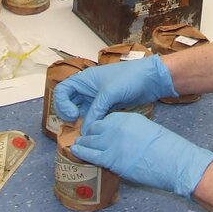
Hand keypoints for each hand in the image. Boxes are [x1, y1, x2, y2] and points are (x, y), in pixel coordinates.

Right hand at [53, 55, 177, 130]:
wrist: (151, 79)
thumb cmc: (129, 78)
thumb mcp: (109, 94)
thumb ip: (95, 112)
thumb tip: (84, 132)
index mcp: (84, 79)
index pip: (62, 91)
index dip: (61, 104)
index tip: (73, 115)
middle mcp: (87, 89)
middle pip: (68, 102)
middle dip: (68, 114)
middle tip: (75, 124)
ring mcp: (97, 98)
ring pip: (81, 111)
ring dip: (81, 121)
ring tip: (86, 132)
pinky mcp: (107, 106)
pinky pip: (93, 116)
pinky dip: (92, 123)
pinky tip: (96, 131)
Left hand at [71, 112, 212, 198]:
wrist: (171, 160)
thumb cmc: (163, 147)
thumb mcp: (145, 129)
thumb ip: (130, 129)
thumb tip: (121, 137)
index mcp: (125, 118)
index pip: (104, 119)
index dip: (98, 126)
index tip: (95, 131)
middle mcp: (115, 127)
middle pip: (94, 128)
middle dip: (89, 134)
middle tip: (83, 139)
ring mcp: (111, 142)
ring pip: (90, 141)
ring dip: (83, 143)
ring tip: (77, 145)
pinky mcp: (110, 158)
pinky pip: (89, 154)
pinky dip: (81, 152)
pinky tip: (75, 151)